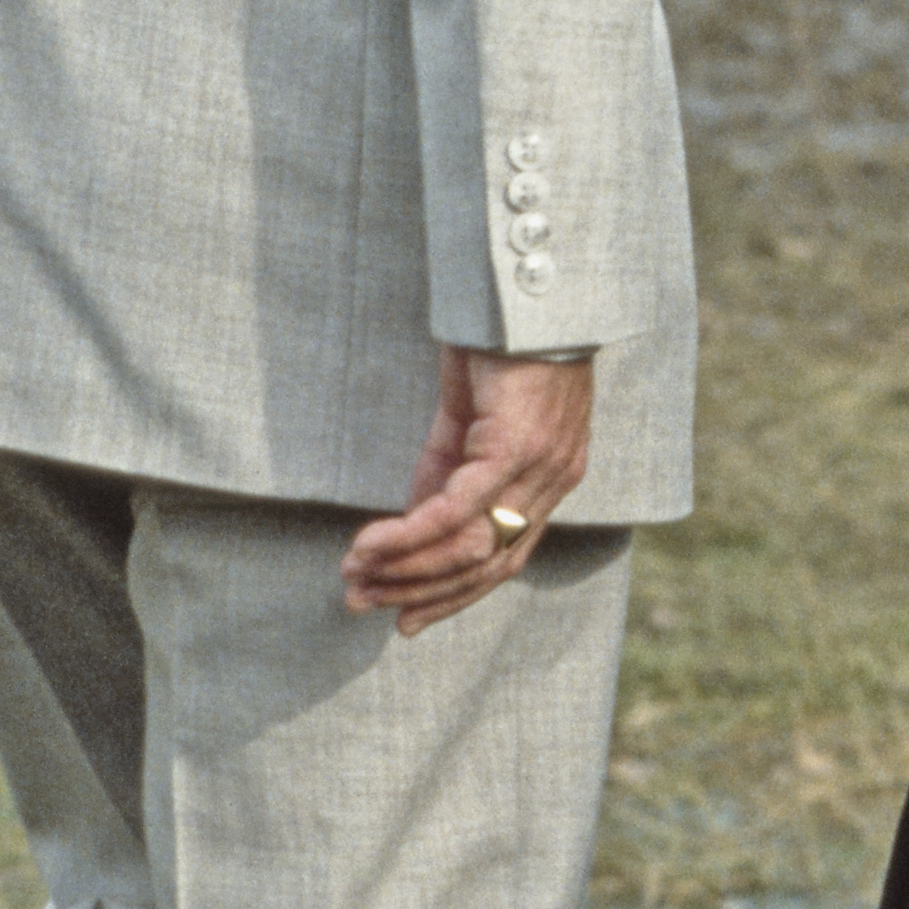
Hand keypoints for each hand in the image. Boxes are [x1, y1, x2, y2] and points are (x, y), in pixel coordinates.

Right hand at [344, 351, 594, 632]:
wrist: (526, 291)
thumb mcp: (467, 418)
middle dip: (421, 592)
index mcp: (549, 478)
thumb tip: (415, 526)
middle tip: (363, 603)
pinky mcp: (516, 448)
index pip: (505, 557)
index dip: (453, 594)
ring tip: (355, 579)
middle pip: (489, 565)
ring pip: (472, 547)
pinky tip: (370, 545)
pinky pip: (457, 510)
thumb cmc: (500, 344)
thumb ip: (447, 472)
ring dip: (406, 570)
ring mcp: (539, 468)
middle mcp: (554, 482)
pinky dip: (410, 536)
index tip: (406, 617)